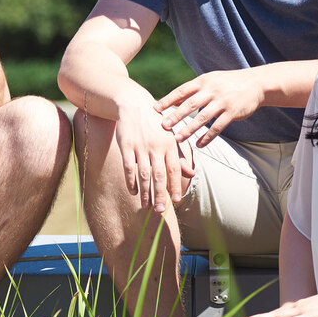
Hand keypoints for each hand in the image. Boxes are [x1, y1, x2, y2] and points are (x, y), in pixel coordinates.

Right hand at [112, 100, 189, 215]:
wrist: (134, 105)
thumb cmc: (156, 124)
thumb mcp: (170, 137)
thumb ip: (180, 156)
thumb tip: (191, 174)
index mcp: (169, 144)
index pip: (174, 169)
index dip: (175, 185)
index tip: (176, 200)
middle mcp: (156, 146)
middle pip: (158, 175)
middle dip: (160, 194)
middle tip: (161, 211)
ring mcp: (140, 146)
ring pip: (143, 174)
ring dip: (145, 192)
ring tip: (146, 206)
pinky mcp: (126, 145)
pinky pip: (128, 167)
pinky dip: (130, 180)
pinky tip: (133, 191)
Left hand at [157, 68, 267, 146]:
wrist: (256, 83)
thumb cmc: (228, 82)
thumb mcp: (210, 80)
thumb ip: (193, 90)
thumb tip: (172, 100)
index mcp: (203, 81)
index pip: (182, 91)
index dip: (168, 100)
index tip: (155, 109)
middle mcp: (211, 90)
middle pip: (190, 104)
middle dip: (176, 116)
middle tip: (163, 126)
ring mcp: (222, 102)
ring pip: (203, 118)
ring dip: (189, 129)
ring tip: (178, 138)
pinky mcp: (232, 112)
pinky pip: (217, 127)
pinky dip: (207, 137)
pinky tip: (199, 145)